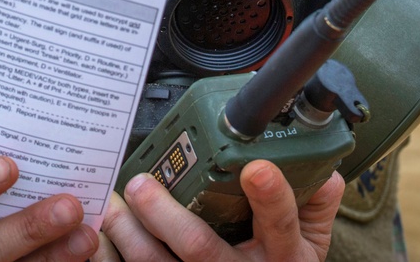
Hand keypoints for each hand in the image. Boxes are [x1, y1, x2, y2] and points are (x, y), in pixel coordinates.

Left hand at [94, 160, 344, 261]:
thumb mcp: (312, 243)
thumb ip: (315, 203)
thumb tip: (322, 169)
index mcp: (284, 255)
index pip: (281, 224)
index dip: (269, 197)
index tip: (255, 167)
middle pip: (201, 249)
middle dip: (166, 215)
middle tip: (140, 184)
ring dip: (130, 236)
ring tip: (113, 205)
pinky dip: (117, 258)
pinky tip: (96, 239)